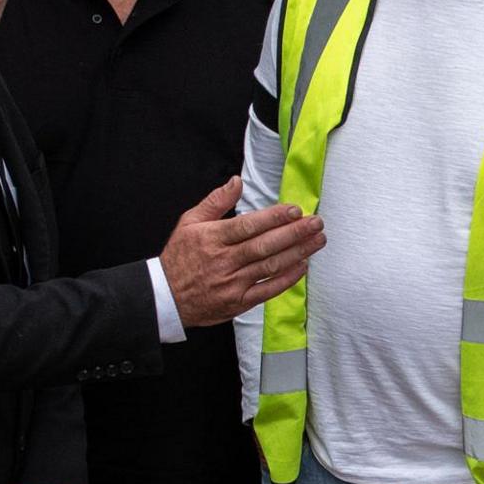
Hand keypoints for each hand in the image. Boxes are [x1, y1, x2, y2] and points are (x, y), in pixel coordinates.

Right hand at [159, 178, 322, 327]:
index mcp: (213, 238)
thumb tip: (236, 181)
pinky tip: (302, 266)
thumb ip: (215, 201)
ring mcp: (233, 283)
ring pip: (270, 266)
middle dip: (294, 233)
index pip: (249, 225)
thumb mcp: (189, 222)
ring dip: (298, 253)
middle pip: (265, 245)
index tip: (295, 210)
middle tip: (316, 223)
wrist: (166, 297)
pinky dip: (287, 279)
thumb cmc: (179, 257)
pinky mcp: (239, 301)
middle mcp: (224, 261)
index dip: (274, 217)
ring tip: (317, 241)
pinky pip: (268, 290)